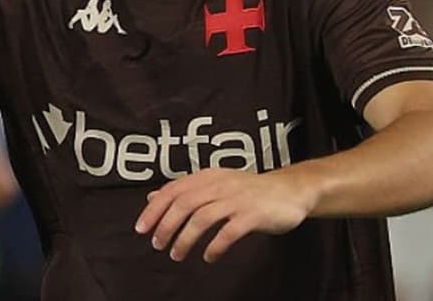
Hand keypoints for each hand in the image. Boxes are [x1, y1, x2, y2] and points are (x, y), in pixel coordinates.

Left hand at [135, 167, 316, 262]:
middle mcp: (221, 184)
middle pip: (185, 203)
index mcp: (209, 176)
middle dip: (166, 226)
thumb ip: (185, 190)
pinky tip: (209, 257)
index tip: (141, 229)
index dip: (154, 209)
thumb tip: (152, 197)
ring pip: (203, 217)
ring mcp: (238, 199)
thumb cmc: (249, 190)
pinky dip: (215, 246)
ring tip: (177, 254)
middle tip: (157, 245)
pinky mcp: (253, 215)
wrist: (291, 190)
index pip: (174, 189)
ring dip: (185, 238)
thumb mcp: (216, 184)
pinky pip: (228, 232)